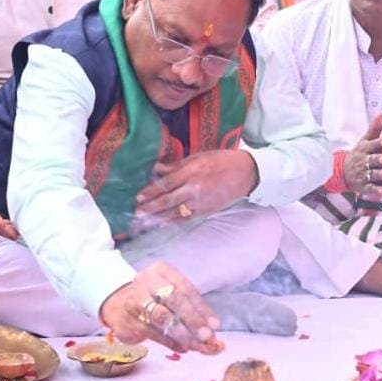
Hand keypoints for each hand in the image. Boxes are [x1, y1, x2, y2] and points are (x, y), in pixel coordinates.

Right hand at [98, 261, 222, 353]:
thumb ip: (191, 312)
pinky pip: (151, 331)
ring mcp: (134, 299)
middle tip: (207, 336)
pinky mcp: (127, 319)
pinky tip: (182, 347)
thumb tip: (214, 333)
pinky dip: (169, 341)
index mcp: (161, 271)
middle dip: (193, 320)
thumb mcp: (171, 297)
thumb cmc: (152, 299)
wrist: (116, 303)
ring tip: (196, 345)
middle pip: (174, 299)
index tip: (215, 325)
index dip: (201, 308)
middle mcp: (146, 280)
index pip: (185, 288)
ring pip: (162, 316)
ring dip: (182, 333)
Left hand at [133, 150, 256, 228]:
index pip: (166, 183)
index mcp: (191, 171)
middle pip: (167, 200)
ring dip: (158, 217)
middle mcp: (194, 188)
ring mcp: (200, 201)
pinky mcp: (206, 210)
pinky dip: (173, 221)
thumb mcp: (199, 156)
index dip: (151, 191)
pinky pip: (187, 218)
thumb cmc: (222, 160)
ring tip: (144, 221)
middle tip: (136, 213)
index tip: (138, 196)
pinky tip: (163, 224)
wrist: (245, 172)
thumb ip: (178, 164)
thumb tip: (158, 169)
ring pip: (175, 212)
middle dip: (150, 207)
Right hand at [341, 115, 381, 197]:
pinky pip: (371, 189)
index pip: (372, 145)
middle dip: (379, 160)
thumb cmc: (360, 153)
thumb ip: (375, 129)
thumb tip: (381, 113)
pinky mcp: (364, 186)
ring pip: (372, 174)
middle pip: (372, 160)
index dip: (379, 143)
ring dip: (379, 174)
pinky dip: (377, 191)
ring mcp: (363, 174)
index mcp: (365, 149)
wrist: (344, 172)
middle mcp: (363, 161)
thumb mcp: (366, 141)